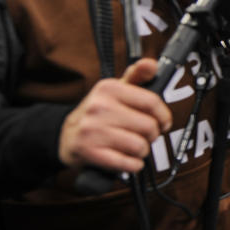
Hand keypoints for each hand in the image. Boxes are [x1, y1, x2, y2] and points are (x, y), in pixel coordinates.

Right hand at [58, 58, 171, 172]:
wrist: (66, 135)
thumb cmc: (100, 112)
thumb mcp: (116, 90)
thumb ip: (137, 76)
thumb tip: (152, 64)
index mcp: (109, 88)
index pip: (152, 102)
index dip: (164, 116)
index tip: (163, 122)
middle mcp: (99, 107)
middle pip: (149, 126)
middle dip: (152, 135)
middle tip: (144, 136)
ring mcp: (92, 130)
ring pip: (139, 146)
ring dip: (142, 151)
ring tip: (134, 147)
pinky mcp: (88, 151)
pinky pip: (126, 163)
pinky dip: (133, 165)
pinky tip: (128, 159)